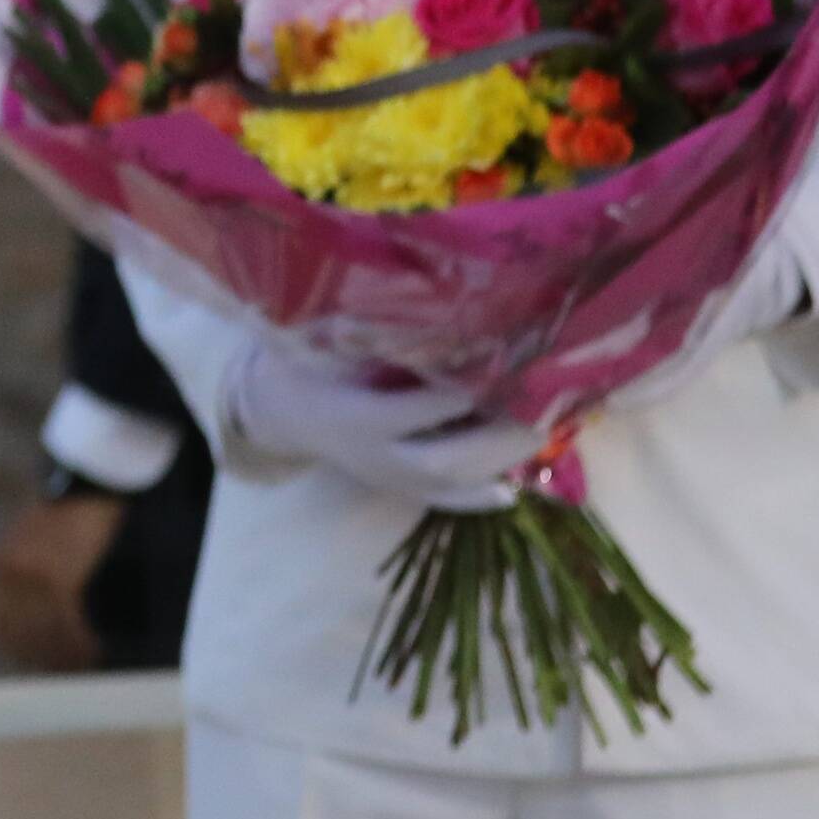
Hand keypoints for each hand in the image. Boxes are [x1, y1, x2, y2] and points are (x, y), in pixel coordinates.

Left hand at [0, 492, 124, 671]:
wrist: (84, 482)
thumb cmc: (65, 515)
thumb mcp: (32, 545)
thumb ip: (26, 579)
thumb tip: (36, 622)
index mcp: (0, 566)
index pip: (1, 623)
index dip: (20, 648)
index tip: (38, 663)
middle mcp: (8, 575)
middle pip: (22, 632)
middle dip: (44, 656)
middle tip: (67, 669)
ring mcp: (30, 578)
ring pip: (46, 632)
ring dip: (65, 653)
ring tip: (85, 663)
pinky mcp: (57, 579)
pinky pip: (67, 623)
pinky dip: (80, 641)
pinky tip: (94, 650)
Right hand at [226, 338, 539, 510]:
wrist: (276, 410)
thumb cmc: (304, 363)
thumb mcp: (327, 344)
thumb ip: (376, 339)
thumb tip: (439, 318)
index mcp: (356, 416)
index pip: (419, 409)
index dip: (462, 393)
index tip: (504, 367)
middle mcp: (375, 457)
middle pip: (445, 458)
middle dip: (497, 438)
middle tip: (543, 411)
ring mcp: (386, 479)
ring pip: (451, 483)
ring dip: (498, 463)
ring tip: (542, 433)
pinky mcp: (393, 489)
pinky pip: (441, 501)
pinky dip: (477, 498)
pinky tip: (510, 491)